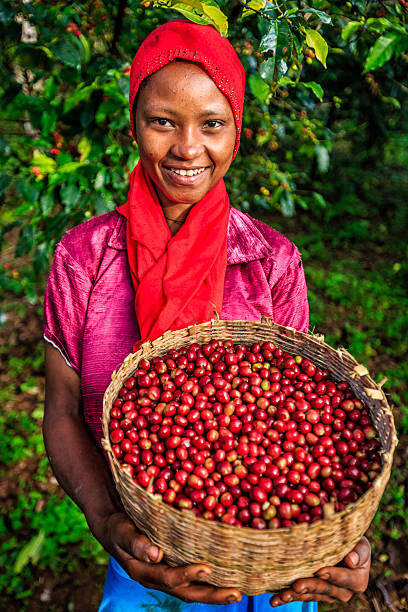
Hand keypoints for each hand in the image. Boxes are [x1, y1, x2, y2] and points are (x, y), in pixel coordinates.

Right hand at [94, 511, 241, 604]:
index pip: (169, 578)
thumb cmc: (118, 527)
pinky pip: (191, 581)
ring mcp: (165, 576)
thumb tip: (156, 554)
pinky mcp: (171, 568)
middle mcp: (156, 578)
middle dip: (212, 595)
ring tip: (236, 593)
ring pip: (191, 590)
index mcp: (144, 571)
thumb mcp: (123, 532)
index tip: (207, 568)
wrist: (113, 528)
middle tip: (236, 593)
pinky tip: (225, 577)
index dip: (188, 574)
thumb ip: (136, 543)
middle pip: (187, 592)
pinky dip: (208, 582)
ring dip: (214, 593)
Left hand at [269, 536, 370, 605]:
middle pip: (325, 589)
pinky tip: (275, 600)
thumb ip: (358, 551)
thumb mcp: (360, 543)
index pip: (345, 579)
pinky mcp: (314, 593)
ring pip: (310, 595)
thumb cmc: (352, 541)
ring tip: (283, 595)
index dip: (333, 575)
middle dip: (309, 587)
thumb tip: (351, 560)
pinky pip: (301, 595)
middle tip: (296, 585)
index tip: (320, 571)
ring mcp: (328, 594)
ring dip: (295, 595)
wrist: (345, 547)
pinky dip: (288, 597)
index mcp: (357, 580)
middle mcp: (343, 591)